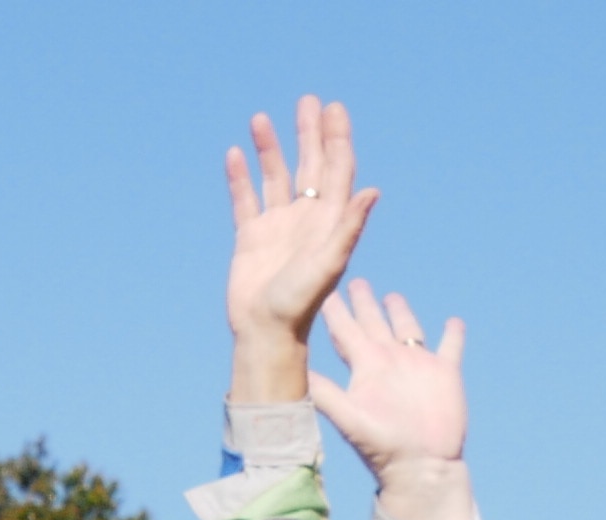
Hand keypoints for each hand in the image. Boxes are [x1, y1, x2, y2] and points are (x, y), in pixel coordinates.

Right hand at [225, 97, 377, 400]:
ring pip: (275, 177)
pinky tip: (235, 154)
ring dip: (271, 148)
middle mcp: (305, 218)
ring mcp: (277, 227)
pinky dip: (239, 177)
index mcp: (328, 221)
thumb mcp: (329, 263)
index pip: (336, 170)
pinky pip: (244, 200)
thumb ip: (349, 227)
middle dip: (309, 133)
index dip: (337, 139)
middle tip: (308, 101)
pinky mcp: (250, 238)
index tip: (333, 109)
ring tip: (261, 118)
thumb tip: (371, 190)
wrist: (266, 332)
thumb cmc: (300, 303)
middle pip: (309, 166)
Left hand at [313, 280, 468, 475]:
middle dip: (363, 302)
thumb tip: (295, 373)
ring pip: (407, 329)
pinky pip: (451, 347)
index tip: (322, 288)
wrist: (420, 467)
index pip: (344, 331)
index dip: (334, 310)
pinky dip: (453, 334)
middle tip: (353, 280)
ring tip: (392, 295)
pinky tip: (455, 321)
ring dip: (400, 312)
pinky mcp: (446, 374)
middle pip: (373, 323)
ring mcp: (418, 366)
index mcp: (365, 367)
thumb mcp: (349, 416)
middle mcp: (389, 362)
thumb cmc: (382, 446)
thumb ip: (325, 392)